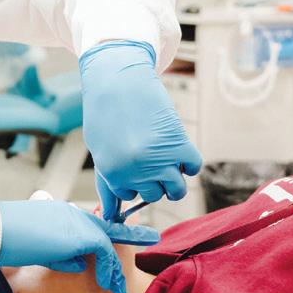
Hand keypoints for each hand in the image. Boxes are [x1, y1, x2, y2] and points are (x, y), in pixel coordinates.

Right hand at [0, 199, 160, 292]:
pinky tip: (110, 284)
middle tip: (150, 239)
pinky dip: (109, 268)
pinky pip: (103, 250)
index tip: (130, 230)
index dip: (111, 226)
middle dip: (129, 235)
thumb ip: (60, 254)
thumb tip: (78, 263)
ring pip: (107, 241)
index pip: (90, 219)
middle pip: (106, 227)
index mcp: (59, 213)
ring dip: (115, 266)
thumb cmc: (4, 240)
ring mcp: (76, 221)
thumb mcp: (36, 248)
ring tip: (119, 287)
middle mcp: (71, 213)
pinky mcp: (79, 234)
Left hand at [79, 40, 203, 218]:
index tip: (134, 166)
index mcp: (114, 174)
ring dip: (175, 181)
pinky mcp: (179, 143)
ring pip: (176, 190)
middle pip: (154, 195)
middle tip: (152, 160)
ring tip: (170, 163)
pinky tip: (180, 150)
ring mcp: (160, 160)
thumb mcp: (100, 150)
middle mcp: (138, 172)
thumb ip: (107, 182)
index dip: (133, 182)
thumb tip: (108, 215)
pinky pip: (193, 167)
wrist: (119, 78)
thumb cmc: (105, 112)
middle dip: (154, 182)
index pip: (130, 196)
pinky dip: (190, 163)